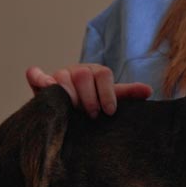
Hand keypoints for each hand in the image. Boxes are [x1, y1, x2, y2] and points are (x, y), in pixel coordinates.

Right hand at [25, 64, 151, 117]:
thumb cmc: (95, 103)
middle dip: (88, 98)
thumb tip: (149, 91)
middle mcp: (78, 71)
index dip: (107, 93)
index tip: (109, 111)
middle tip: (91, 115)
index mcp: (96, 72)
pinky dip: (38, 77)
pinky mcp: (42, 82)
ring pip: (62, 77)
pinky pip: (37, 75)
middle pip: (83, 75)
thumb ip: (127, 94)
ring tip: (72, 110)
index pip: (103, 74)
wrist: (72, 108)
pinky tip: (41, 84)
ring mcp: (59, 75)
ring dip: (68, 94)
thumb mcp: (111, 98)